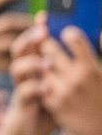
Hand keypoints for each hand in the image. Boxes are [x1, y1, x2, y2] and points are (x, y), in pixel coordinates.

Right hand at [0, 22, 57, 134]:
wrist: (26, 132)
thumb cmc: (48, 106)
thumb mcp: (59, 84)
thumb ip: (68, 68)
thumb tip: (91, 48)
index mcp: (32, 65)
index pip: (31, 41)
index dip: (35, 29)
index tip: (44, 16)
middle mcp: (24, 73)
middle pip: (20, 49)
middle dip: (31, 39)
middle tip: (43, 31)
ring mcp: (21, 88)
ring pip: (17, 69)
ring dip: (31, 63)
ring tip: (46, 62)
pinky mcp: (22, 104)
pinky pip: (24, 94)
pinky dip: (34, 89)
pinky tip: (46, 87)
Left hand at [39, 20, 101, 134]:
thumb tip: (99, 30)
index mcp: (92, 70)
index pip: (74, 39)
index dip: (68, 32)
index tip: (67, 33)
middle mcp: (75, 79)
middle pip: (50, 48)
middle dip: (48, 42)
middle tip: (48, 40)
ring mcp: (61, 91)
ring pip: (40, 64)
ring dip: (41, 59)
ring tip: (46, 59)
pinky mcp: (51, 103)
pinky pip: (39, 81)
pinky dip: (41, 76)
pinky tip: (46, 75)